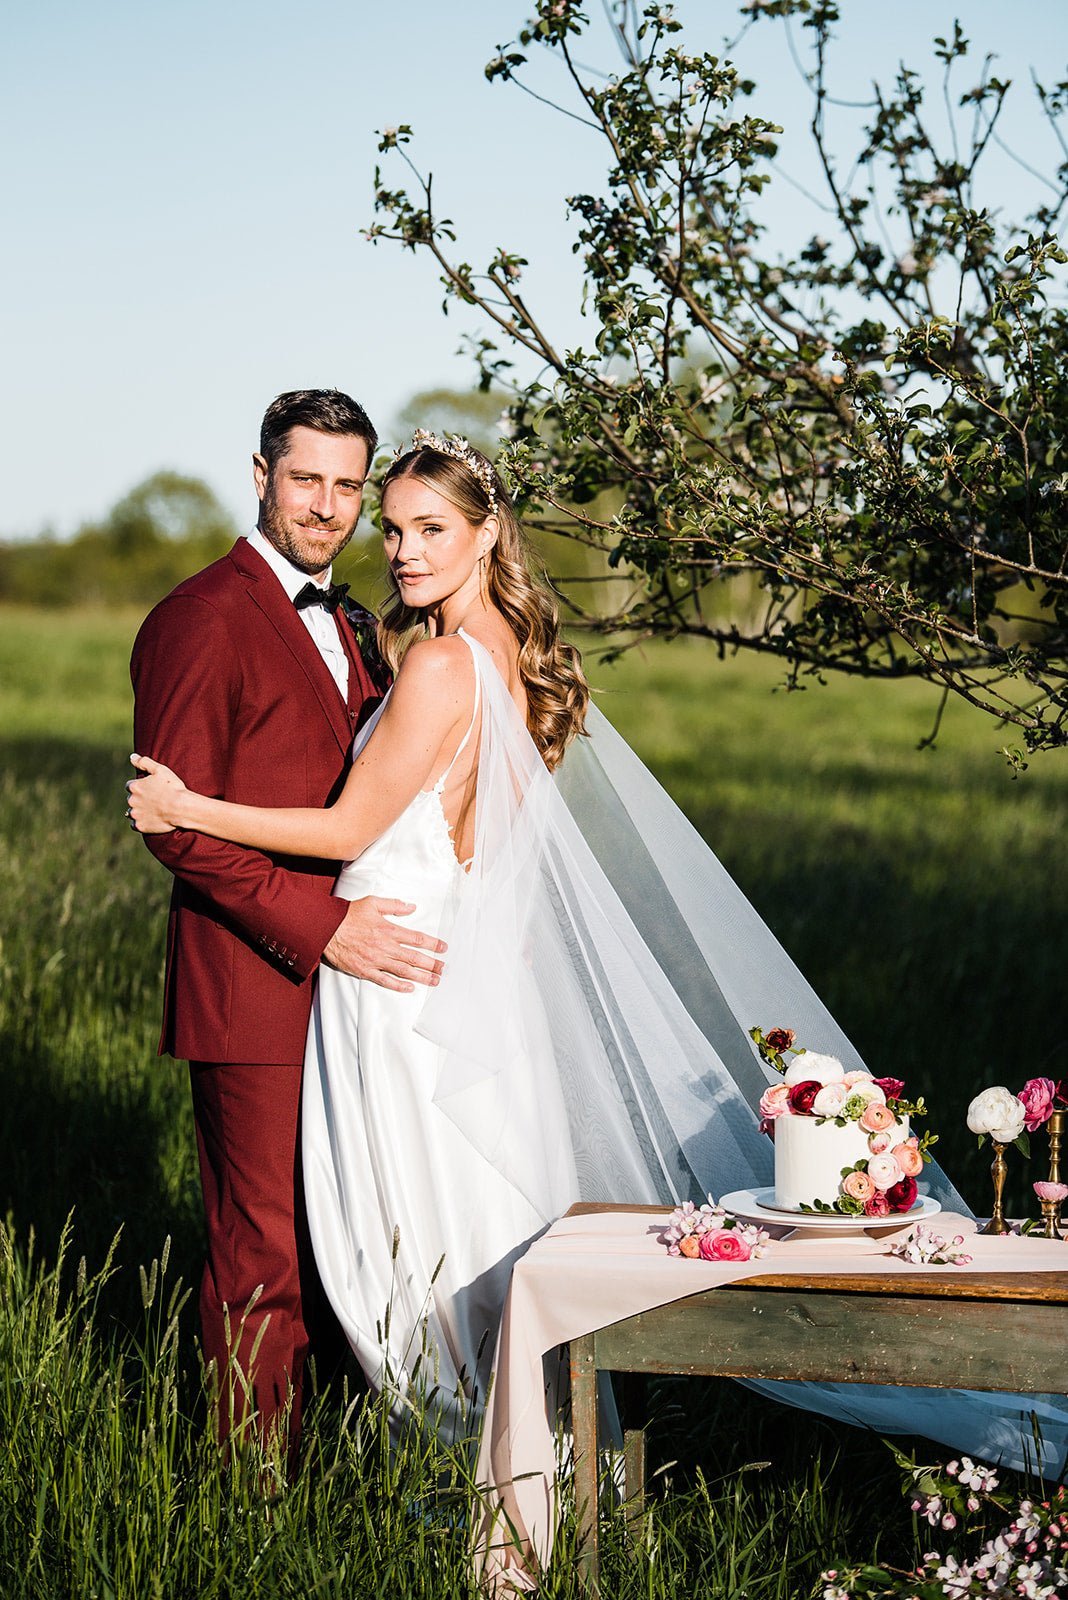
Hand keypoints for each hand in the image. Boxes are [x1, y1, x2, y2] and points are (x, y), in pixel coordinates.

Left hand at [126, 753, 186, 833]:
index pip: (130, 786)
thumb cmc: (173, 787)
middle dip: (139, 799)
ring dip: (139, 811)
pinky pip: (135, 824)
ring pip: (132, 812)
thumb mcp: (160, 769)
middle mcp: (131, 800)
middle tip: (154, 800)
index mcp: (134, 787)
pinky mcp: (140, 826)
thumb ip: (144, 762)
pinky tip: (150, 819)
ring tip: (153, 811)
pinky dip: (141, 822)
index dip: (140, 787)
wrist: (182, 808)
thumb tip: (132, 756)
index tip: (150, 790)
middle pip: (131, 799)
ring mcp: (135, 814)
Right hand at [324, 897, 445, 992]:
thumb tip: (411, 907)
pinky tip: (409, 988)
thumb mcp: (372, 902)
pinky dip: (398, 986)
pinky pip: (384, 980)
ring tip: (434, 981)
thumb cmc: (347, 915)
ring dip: (421, 977)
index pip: (417, 938)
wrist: (326, 929)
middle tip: (443, 969)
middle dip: (431, 964)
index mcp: (388, 930)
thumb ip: (394, 905)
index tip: (443, 948)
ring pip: (403, 971)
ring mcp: (375, 960)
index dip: (432, 944)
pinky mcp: (364, 970)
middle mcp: (385, 946)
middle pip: (414, 957)